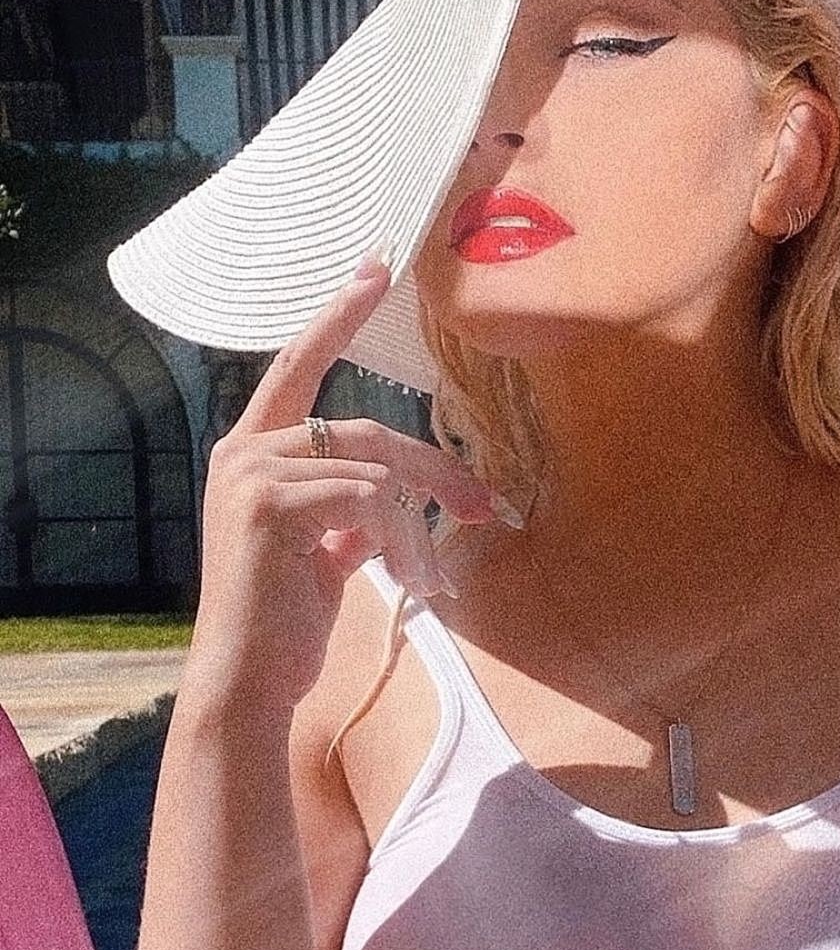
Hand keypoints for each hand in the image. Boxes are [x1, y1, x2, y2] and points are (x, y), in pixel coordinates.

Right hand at [187, 251, 505, 707]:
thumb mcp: (323, 553)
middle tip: (484, 505)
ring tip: (428, 574)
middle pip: (367, 430)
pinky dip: (398, 538)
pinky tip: (400, 576)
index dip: (339, 316)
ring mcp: (252, 472)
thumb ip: (348, 512)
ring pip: (375, 467)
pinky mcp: (266, 502)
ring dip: (418, 524)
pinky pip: (365, 499)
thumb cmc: (285, 623)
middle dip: (435, 469)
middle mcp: (245, 451)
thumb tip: (392, 499)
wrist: (249, 681)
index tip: (375, 267)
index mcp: (255, 453)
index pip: (300, 366)